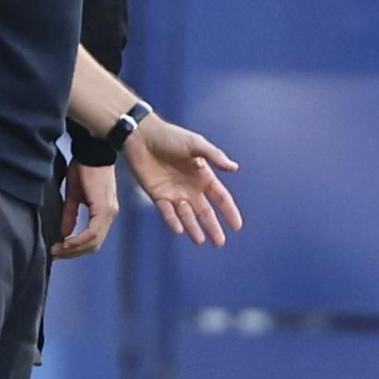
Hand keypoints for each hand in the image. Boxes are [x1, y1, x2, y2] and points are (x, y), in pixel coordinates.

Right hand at [51, 162, 118, 259]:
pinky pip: (92, 232)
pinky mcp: (104, 209)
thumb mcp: (74, 194)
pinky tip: (65, 242)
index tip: (58, 250)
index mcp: (104, 213)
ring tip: (57, 250)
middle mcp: (109, 216)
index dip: (75, 248)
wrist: (91, 151)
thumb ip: (70, 213)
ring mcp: (108, 213)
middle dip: (73, 253)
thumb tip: (64, 232)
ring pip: (93, 242)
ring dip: (74, 249)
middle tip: (55, 254)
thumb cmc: (83, 168)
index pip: (93, 239)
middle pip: (93, 245)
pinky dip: (78, 240)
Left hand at [123, 117, 242, 245]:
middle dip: (213, 227)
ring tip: (201, 240)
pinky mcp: (156, 194)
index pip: (220, 197)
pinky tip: (180, 229)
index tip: (237, 226)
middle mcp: (190, 187)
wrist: (140, 135)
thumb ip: (214, 156)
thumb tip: (234, 167)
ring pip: (186, 215)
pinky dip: (173, 220)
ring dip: (193, 228)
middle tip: (220, 242)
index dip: (229, 211)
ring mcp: (173, 192)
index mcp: (202, 176)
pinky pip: (166, 211)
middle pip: (204, 211)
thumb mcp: (195, 144)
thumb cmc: (169, 136)